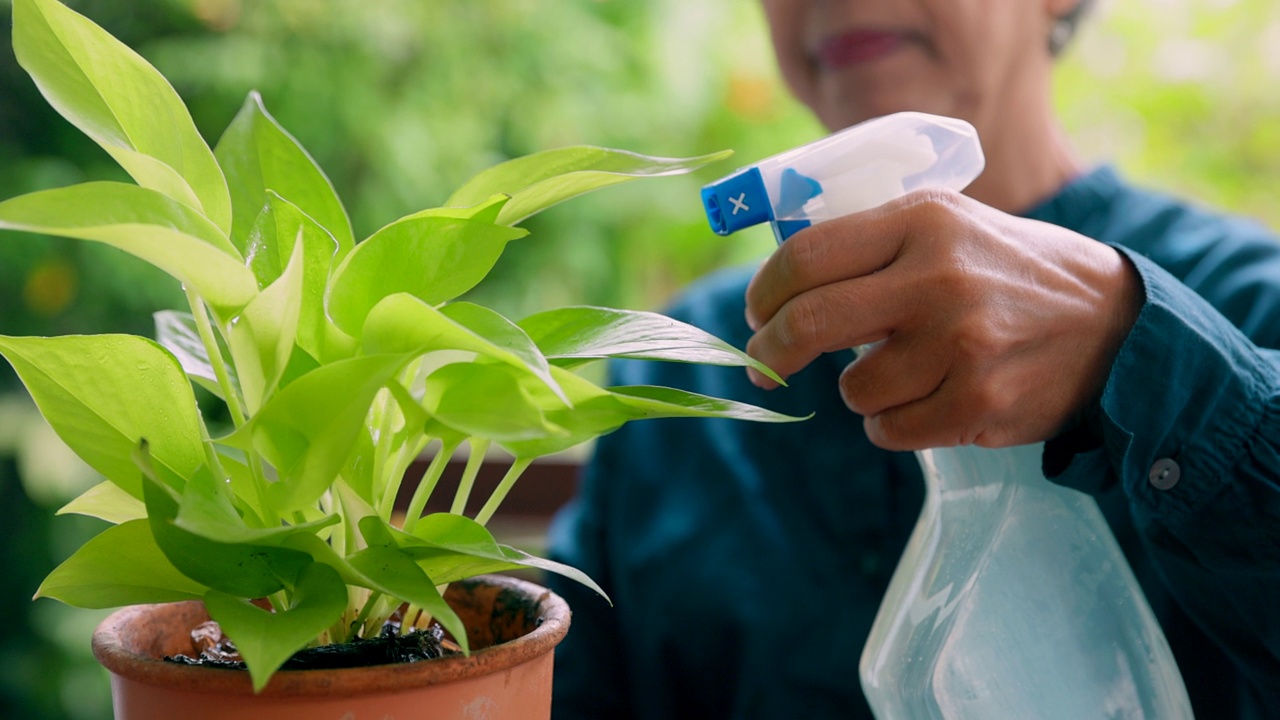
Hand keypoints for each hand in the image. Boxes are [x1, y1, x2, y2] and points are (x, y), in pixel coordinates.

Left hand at [743, 189, 1141, 450]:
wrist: (1115, 325)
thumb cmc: (1009, 273)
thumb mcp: (950, 226)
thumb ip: (875, 244)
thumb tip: (781, 283)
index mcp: (923, 221)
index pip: (806, 256)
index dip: (765, 292)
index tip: (758, 312)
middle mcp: (938, 278)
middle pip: (810, 322)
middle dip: (773, 349)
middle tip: (766, 361)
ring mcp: (961, 344)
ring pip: (853, 388)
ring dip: (861, 389)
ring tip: (905, 371)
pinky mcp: (979, 403)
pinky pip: (889, 430)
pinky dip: (892, 424)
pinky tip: (928, 401)